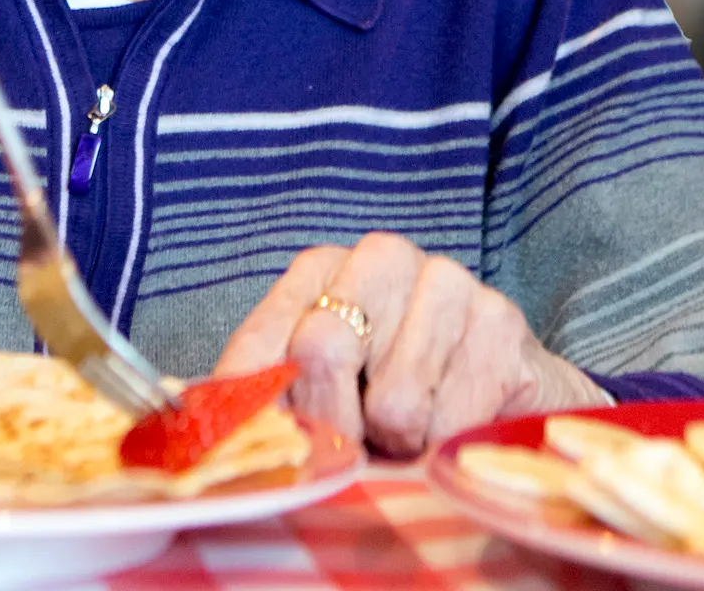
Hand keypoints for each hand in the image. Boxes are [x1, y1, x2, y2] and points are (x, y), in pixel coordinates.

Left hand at [213, 233, 608, 456]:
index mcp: (320, 270)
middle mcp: (381, 257)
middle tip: (360, 439)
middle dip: (336, 423)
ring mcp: (446, 281)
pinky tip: (452, 420)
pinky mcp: (500, 320)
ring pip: (391, 399)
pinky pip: (449, 417)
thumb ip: (267, 397)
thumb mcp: (320, 395)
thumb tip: (202, 418)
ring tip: (409, 426)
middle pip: (321, 350)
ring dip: (398, 438)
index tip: (278, 446)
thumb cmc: (393, 395)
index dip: (263, 411)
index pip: (262, 345)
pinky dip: (443, 441)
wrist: (501, 395)